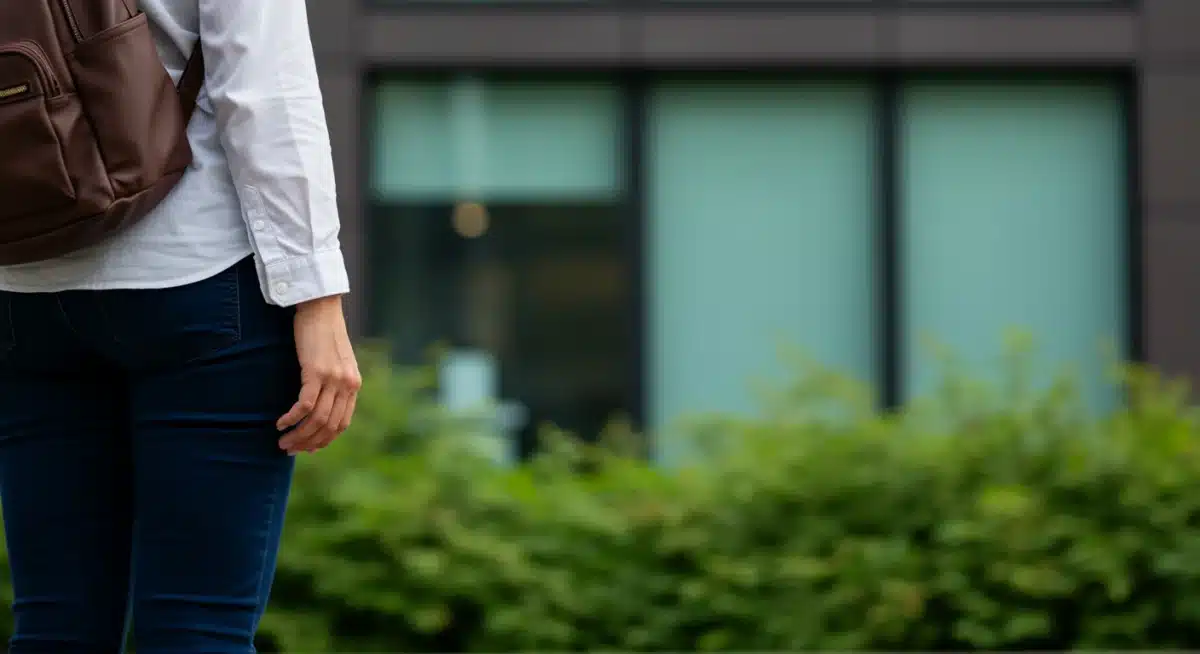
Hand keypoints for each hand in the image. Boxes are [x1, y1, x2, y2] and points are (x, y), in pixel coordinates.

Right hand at [276, 295, 361, 453]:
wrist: (321, 306)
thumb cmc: (323, 333)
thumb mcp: (335, 361)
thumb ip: (333, 383)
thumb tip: (320, 407)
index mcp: (354, 385)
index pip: (342, 424)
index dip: (324, 440)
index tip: (307, 448)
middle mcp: (348, 385)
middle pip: (329, 426)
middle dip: (308, 442)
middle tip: (289, 448)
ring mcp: (334, 379)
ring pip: (317, 420)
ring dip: (298, 435)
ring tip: (282, 441)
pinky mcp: (317, 371)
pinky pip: (305, 405)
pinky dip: (292, 418)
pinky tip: (280, 423)